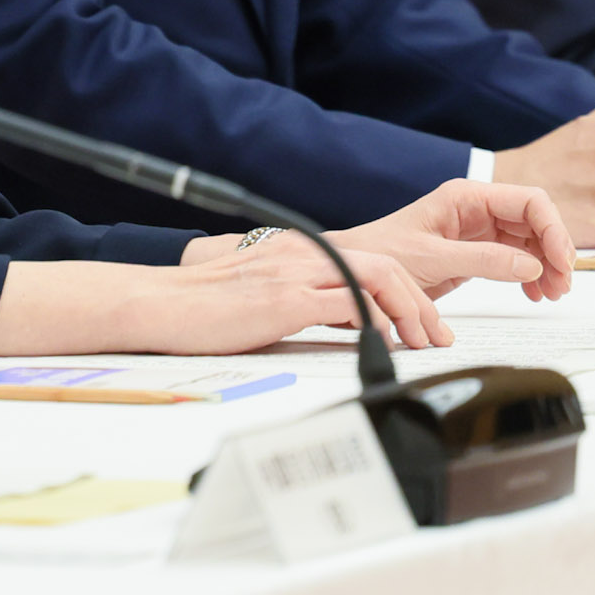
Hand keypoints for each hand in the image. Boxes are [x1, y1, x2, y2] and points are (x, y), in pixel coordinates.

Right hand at [165, 234, 454, 351]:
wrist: (159, 302)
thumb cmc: (201, 307)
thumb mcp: (263, 294)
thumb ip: (303, 300)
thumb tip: (342, 323)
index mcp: (298, 251)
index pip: (371, 261)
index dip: (408, 292)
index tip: (422, 323)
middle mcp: (302, 254)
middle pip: (386, 265)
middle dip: (422, 303)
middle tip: (435, 336)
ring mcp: (295, 274)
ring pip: (377, 278)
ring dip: (409, 312)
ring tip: (420, 342)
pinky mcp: (285, 301)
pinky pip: (348, 305)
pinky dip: (377, 323)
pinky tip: (384, 343)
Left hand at [329, 179, 572, 302]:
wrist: (358, 269)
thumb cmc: (383, 253)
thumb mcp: (432, 258)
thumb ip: (482, 260)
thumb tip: (530, 264)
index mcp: (466, 196)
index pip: (529, 202)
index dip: (553, 229)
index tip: (562, 261)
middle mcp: (477, 208)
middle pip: (536, 221)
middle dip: (554, 251)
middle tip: (561, 285)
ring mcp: (478, 229)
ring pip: (531, 241)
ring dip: (546, 266)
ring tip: (550, 293)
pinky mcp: (476, 251)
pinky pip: (516, 258)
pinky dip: (530, 274)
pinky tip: (533, 292)